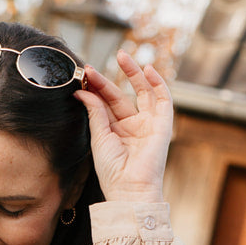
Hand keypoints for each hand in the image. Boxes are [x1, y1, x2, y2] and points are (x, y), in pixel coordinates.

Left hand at [74, 51, 172, 202]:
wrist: (129, 188)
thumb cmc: (112, 170)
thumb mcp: (99, 137)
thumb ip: (95, 112)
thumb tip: (83, 91)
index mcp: (116, 131)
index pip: (106, 104)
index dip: (96, 89)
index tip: (85, 75)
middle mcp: (132, 126)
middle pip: (121, 96)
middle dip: (109, 79)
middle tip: (95, 66)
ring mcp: (148, 124)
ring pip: (142, 92)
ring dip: (134, 73)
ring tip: (122, 56)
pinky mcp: (163, 125)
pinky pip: (163, 99)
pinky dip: (158, 83)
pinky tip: (148, 69)